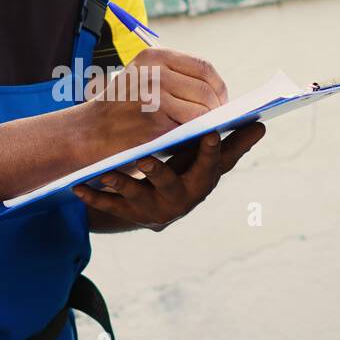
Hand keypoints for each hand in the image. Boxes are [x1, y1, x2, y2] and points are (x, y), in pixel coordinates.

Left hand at [73, 123, 266, 231]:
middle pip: (172, 185)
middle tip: (145, 157)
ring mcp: (153, 209)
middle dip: (159, 172)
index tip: (212, 130)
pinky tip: (77, 188)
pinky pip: (109, 207)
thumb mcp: (207, 162)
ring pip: (136, 197)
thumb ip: (231, 145)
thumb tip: (262, 125)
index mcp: (202, 181)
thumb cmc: (186, 173)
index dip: (213, 151)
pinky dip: (94, 197)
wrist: (156, 206)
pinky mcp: (128, 214)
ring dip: (121, 184)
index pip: (212, 166)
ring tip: (105, 170)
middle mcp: (180, 199)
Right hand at [77, 48, 229, 161]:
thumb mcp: (140, 78)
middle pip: (207, 88)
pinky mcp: (156, 120)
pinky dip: (199, 134)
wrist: (87, 133)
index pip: (203, 67)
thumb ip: (172, 77)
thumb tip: (216, 91)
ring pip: (203, 108)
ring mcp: (155, 95)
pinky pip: (192, 127)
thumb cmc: (118, 110)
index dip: (218, 87)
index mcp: (154, 56)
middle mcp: (155, 71)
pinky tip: (197, 139)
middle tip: (219, 121)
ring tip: (209, 131)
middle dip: (218, 108)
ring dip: (211, 123)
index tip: (221, 101)